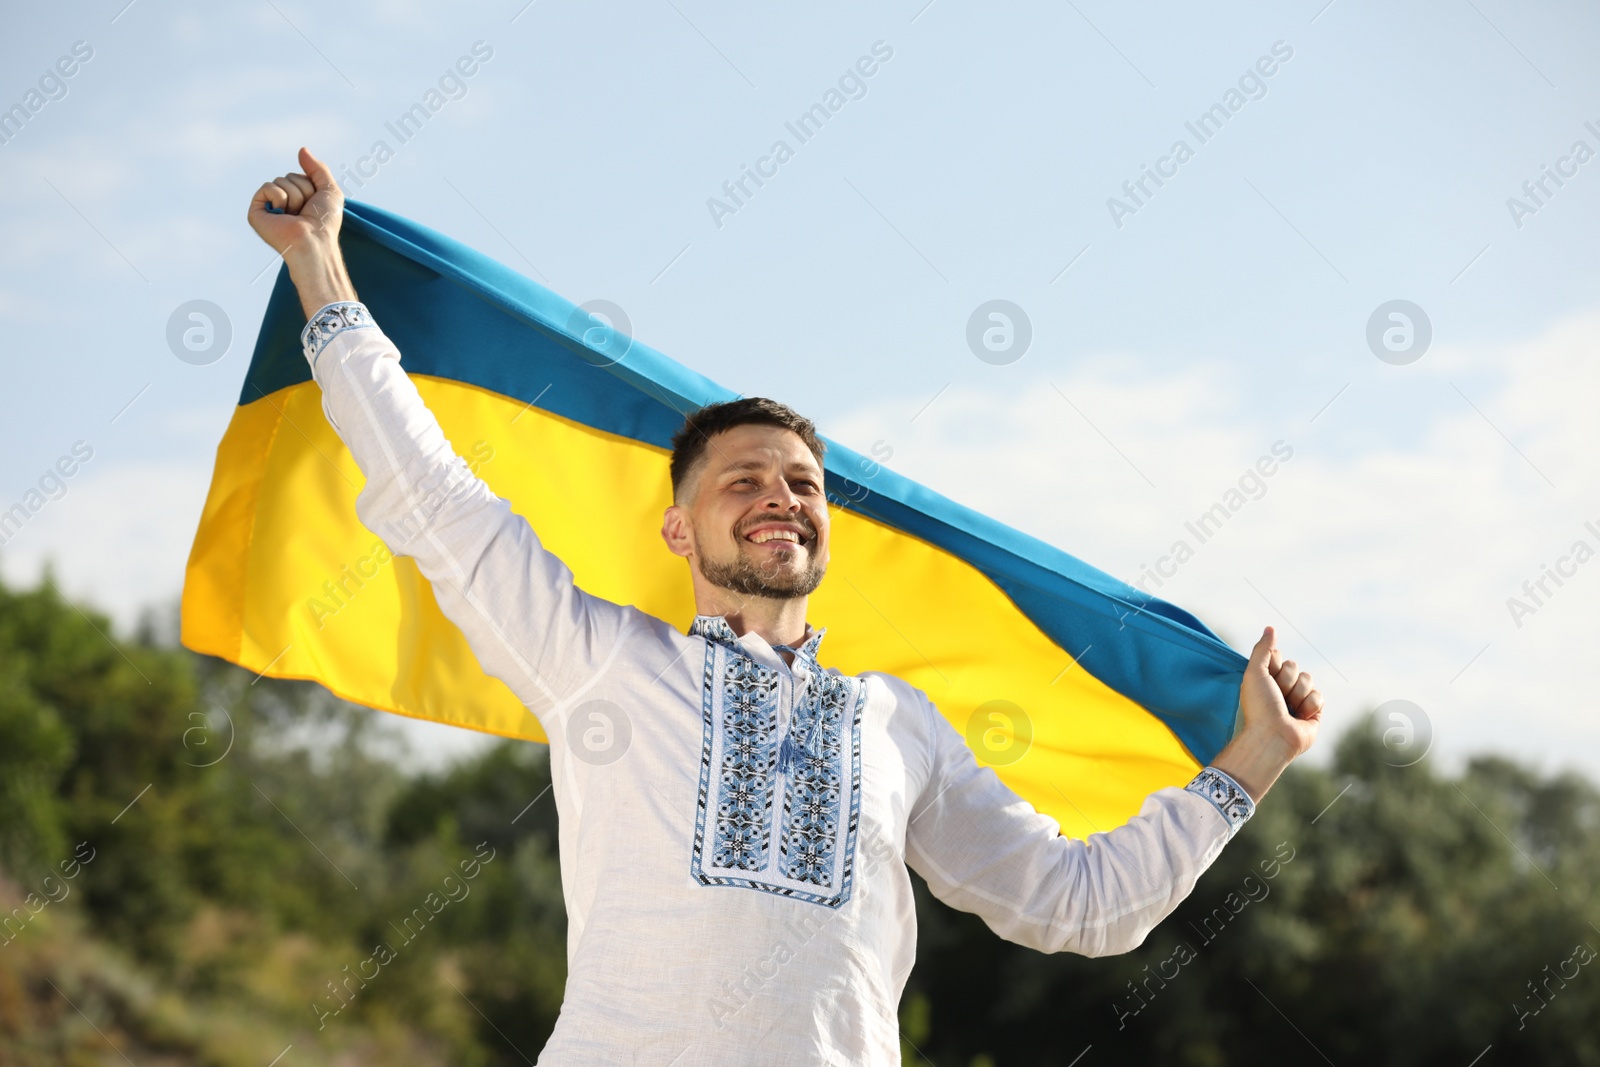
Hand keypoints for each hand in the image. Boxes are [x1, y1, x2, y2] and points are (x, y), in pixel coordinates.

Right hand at [247, 147, 357, 317]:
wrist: (314, 241)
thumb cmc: (325, 222)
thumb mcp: (330, 190)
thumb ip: (318, 168)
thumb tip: (302, 150)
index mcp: (296, 198)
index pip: (298, 175)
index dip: (311, 187)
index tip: (315, 205)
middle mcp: (281, 202)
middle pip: (288, 176)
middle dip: (302, 190)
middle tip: (305, 212)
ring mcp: (268, 207)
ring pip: (280, 181)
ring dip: (294, 196)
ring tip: (295, 215)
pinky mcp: (256, 212)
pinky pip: (267, 187)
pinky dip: (279, 197)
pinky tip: (282, 213)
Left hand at [1209, 626, 1324, 802]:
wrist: (1273, 736)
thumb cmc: (1259, 706)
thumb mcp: (1255, 672)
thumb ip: (1263, 649)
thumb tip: (1271, 628)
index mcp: (1266, 679)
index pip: (1279, 656)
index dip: (1275, 666)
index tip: (1266, 679)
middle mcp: (1281, 688)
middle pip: (1295, 666)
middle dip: (1286, 680)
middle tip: (1277, 697)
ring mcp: (1298, 700)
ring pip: (1308, 679)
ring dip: (1298, 693)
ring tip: (1288, 709)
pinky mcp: (1313, 712)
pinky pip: (1320, 696)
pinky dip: (1310, 705)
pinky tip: (1300, 717)